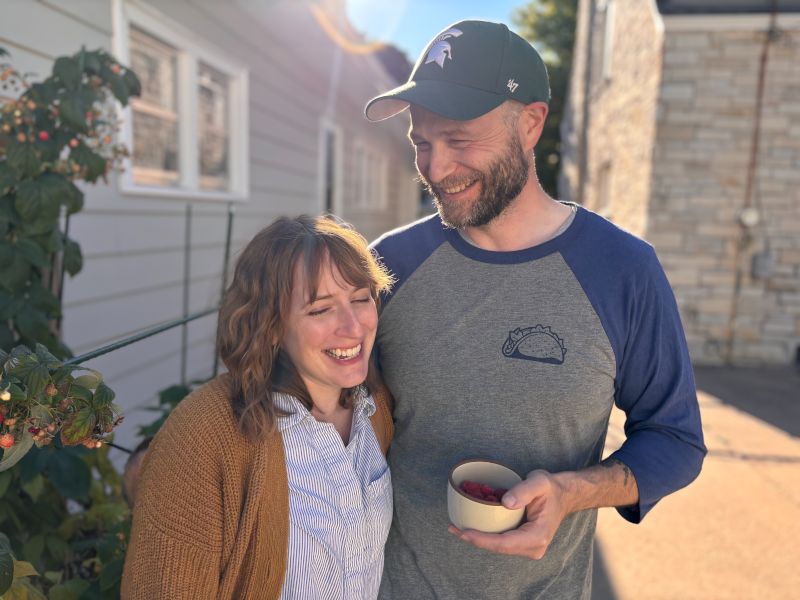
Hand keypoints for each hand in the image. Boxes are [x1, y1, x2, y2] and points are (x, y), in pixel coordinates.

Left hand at [448, 469, 568, 559]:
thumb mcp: (540, 482)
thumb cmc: (551, 488)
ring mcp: (528, 547)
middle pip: (499, 548)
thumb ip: (523, 491)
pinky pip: (501, 542)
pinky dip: (486, 535)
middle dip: (475, 540)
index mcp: (537, 536)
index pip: (505, 543)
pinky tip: (471, 527)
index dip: (483, 540)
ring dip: (478, 539)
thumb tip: (506, 502)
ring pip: (498, 547)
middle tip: (453, 528)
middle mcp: (533, 547)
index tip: (464, 532)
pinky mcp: (523, 542)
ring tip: (457, 528)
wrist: (563, 495)